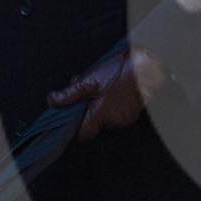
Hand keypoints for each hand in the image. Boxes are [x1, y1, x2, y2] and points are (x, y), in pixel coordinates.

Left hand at [49, 47, 166, 140]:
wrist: (147, 66)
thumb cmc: (119, 72)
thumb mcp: (90, 79)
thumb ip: (70, 94)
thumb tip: (52, 100)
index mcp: (100, 114)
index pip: (83, 134)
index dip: (75, 128)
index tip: (72, 117)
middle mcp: (114, 121)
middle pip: (94, 123)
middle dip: (88, 110)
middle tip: (87, 92)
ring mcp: (125, 119)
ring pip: (105, 117)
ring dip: (100, 106)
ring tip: (102, 88)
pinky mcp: (133, 114)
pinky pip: (117, 113)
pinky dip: (113, 105)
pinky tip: (114, 91)